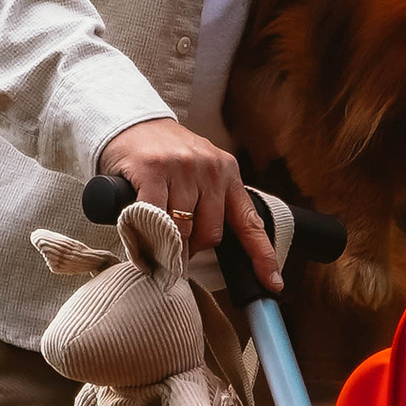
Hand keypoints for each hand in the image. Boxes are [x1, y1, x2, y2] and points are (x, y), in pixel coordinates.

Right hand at [95, 120, 283, 290]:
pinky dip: (144, 232)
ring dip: (165, 242)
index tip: (273, 283)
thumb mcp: (201, 173)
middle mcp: (211, 170)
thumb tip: (207, 246)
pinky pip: (153, 218)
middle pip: (210, 234)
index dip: (262, 256)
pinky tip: (138, 228)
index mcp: (228, 174)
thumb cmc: (166, 156)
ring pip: (181, 230)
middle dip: (192, 247)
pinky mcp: (153, 170)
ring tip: (152, 232)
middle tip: (173, 243)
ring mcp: (182, 168)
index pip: (249, 222)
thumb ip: (210, 203)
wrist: (132, 122)